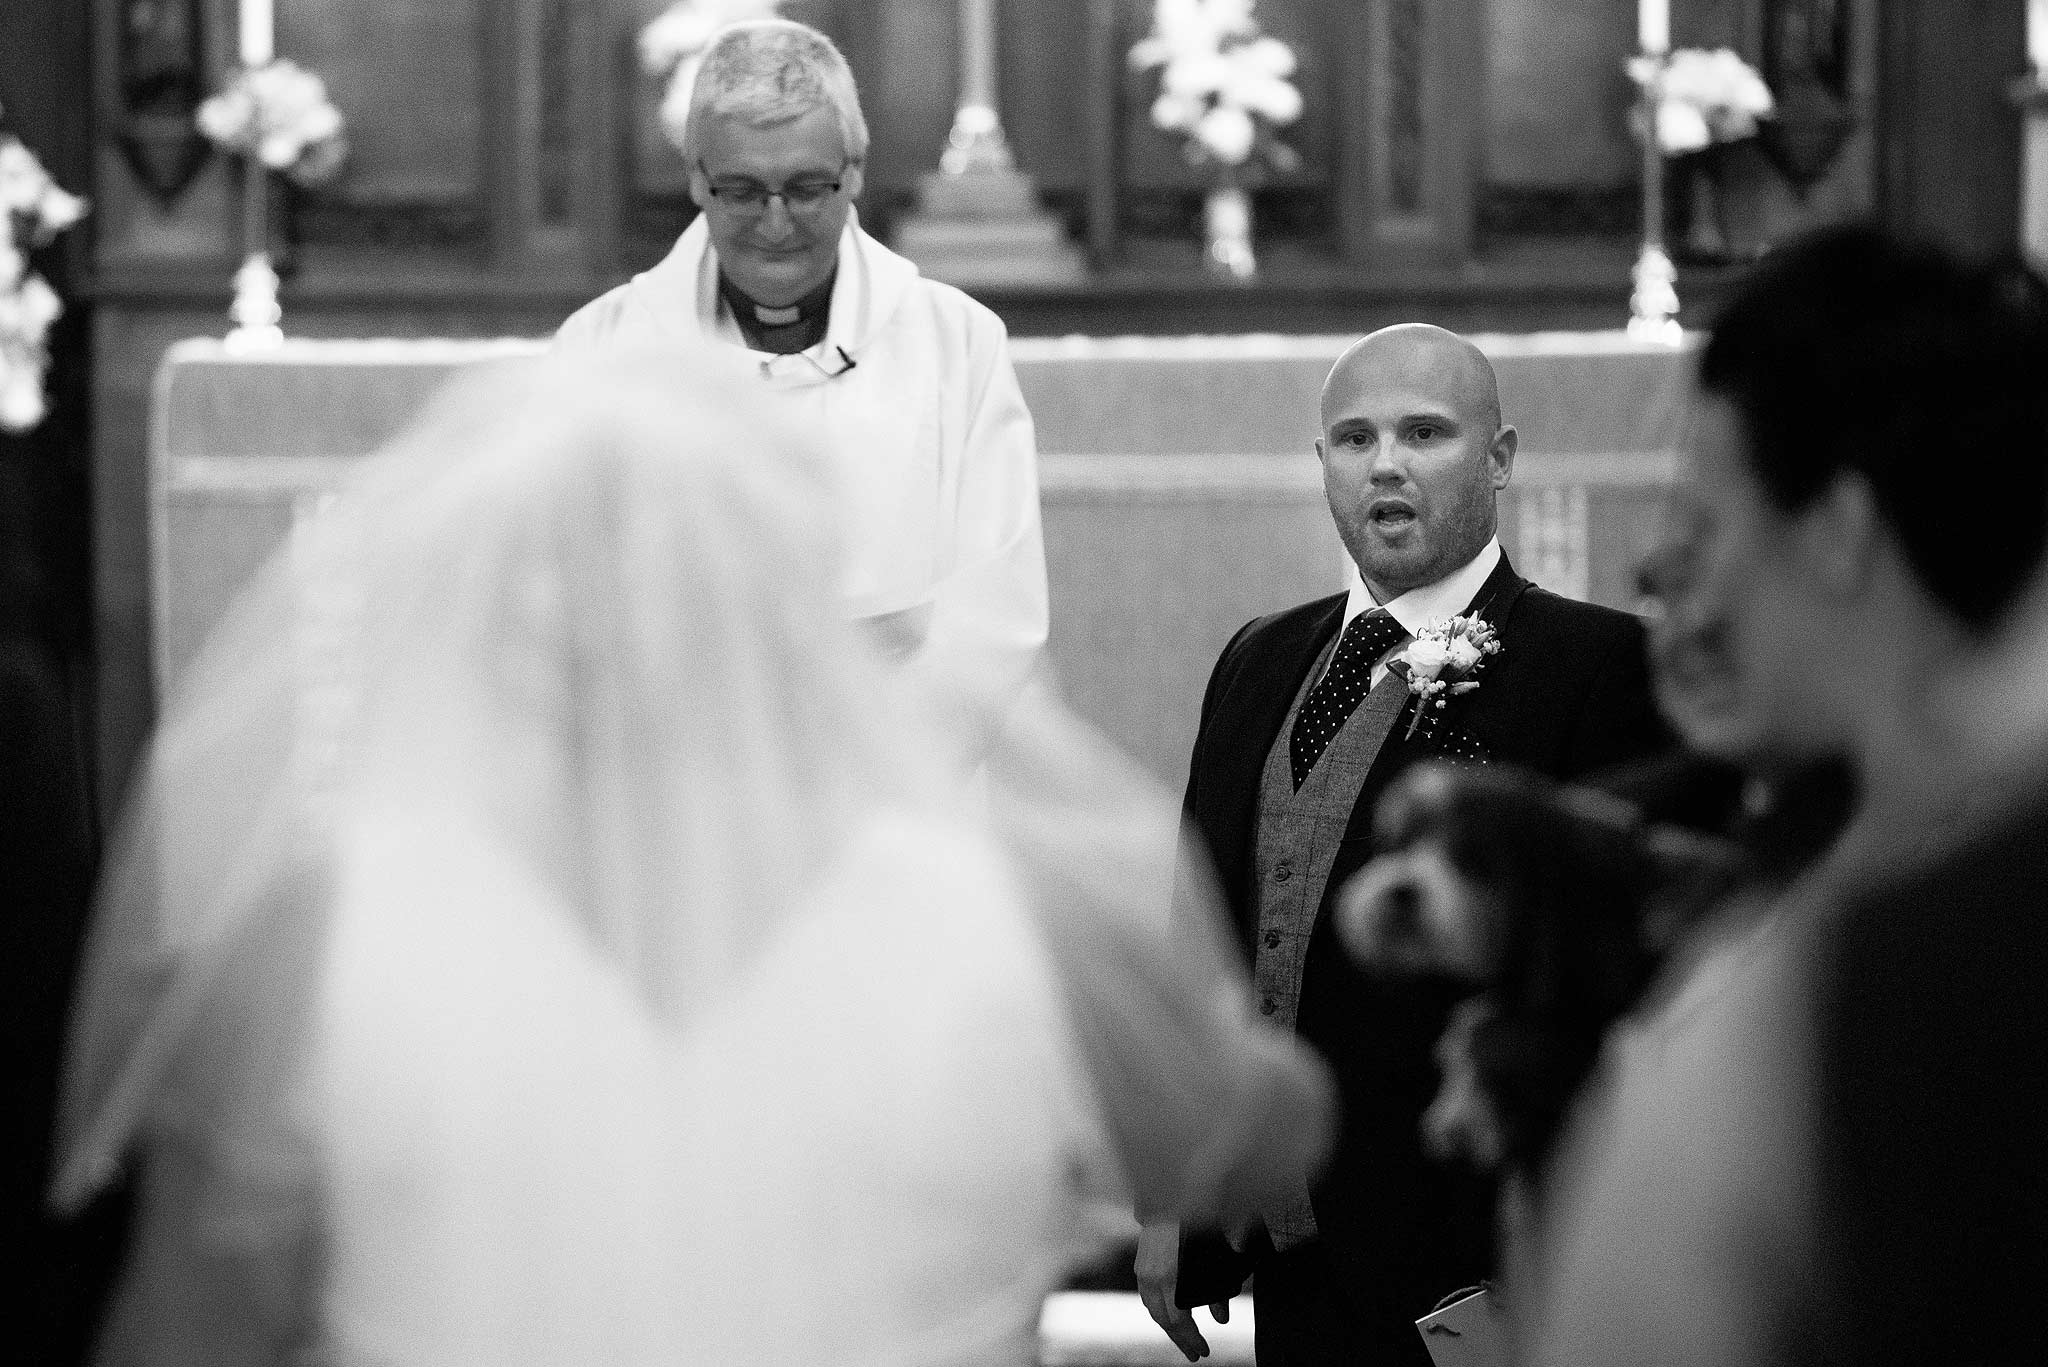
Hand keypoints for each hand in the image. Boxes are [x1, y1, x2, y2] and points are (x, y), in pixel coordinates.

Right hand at [1135, 1220, 1232, 1361]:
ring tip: (1183, 1339)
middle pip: (1164, 1320)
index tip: (1204, 1350)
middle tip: (1195, 1354)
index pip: (1177, 1320)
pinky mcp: (1140, 1266)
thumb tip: (1222, 1319)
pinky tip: (1168, 1317)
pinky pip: (1146, 1298)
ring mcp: (1143, 1272)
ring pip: (1152, 1311)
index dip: (1191, 1338)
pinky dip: (1158, 1311)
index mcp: (1169, 1275)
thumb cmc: (1195, 1226)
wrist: (1169, 1200)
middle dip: (1181, 1340)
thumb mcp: (1213, 1256)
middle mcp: (1152, 1277)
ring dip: (1168, 1327)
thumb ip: (1218, 1289)